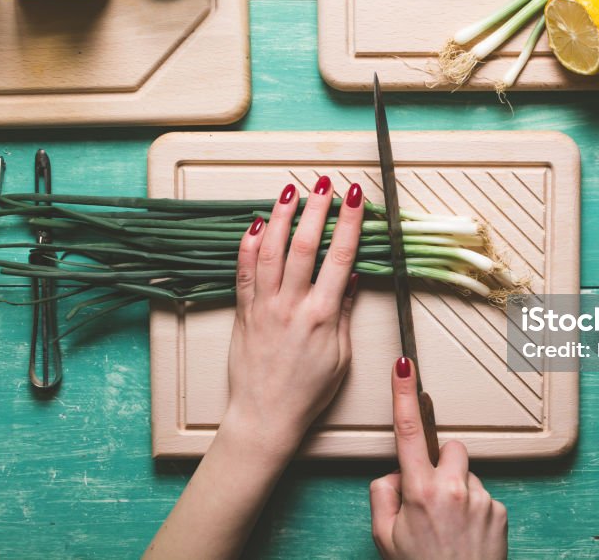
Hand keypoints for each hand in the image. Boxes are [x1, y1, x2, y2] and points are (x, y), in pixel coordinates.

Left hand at [224, 178, 363, 453]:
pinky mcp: (244, 312)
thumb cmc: (307, 392)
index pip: (340, 257)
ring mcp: (264, 307)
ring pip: (270, 250)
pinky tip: (255, 223)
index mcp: (322, 316)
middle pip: (304, 245)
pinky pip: (243, 271)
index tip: (355, 196)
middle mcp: (291, 305)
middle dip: (316, 208)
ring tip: (289, 191)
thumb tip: (352, 277)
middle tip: (324, 182)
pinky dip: (247, 245)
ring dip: (280, 217)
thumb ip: (345, 313)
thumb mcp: (340, 356)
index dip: (348, 222)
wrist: (265, 416)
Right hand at [370, 358, 507, 559]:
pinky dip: (474, 509)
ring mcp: (481, 498)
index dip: (404, 394)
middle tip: (431, 498)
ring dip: (458, 489)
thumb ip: (382, 495)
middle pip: (449, 448)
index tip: (403, 365)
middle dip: (440, 464)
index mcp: (419, 491)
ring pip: (466, 473)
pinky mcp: (500, 510)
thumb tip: (394, 474)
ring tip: (450, 526)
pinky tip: (466, 535)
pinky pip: (483, 495)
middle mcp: (453, 488)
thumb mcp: (384, 538)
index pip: (407, 432)